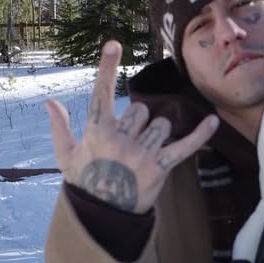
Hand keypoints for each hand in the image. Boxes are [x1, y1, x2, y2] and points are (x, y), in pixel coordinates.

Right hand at [46, 40, 218, 214]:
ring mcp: (140, 155)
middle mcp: (119, 141)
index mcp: (96, 133)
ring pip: (161, 125)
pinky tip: (214, 120)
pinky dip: (200, 135)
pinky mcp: (160, 169)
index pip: (102, 94)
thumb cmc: (85, 184)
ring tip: (142, 154)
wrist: (103, 218)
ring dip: (155, 135)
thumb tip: (49, 101)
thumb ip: (60, 128)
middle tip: (128, 146)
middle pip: (140, 111)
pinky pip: (184, 147)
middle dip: (138, 123)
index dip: (107, 68)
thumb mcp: (66, 157)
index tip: (114, 44)